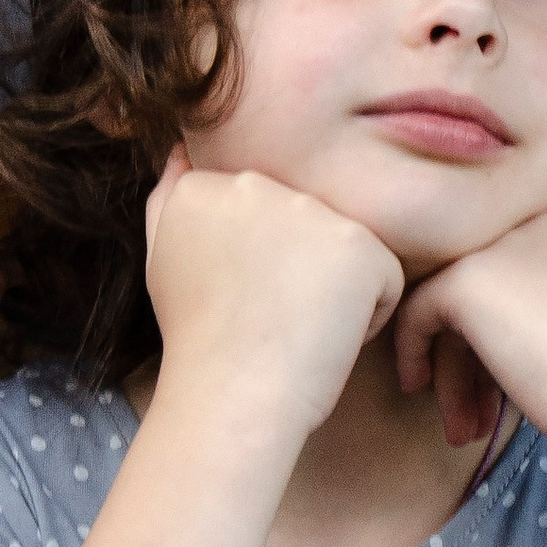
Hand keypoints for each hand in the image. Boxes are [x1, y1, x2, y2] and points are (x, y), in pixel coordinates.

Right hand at [145, 149, 404, 449]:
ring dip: (332, 292)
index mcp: (207, 184)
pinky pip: (384, 280)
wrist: (231, 397)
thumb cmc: (199, 344)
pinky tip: (324, 338)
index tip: (234, 301)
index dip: (258, 267)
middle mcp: (255, 182)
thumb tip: (179, 148)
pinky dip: (367, 318)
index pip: (267, 214)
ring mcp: (309, 209)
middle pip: (308, 226)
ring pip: (346, 250)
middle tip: (264, 318)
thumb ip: (170, 197)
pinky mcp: (357, 244)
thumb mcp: (161, 259)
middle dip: (296, 273)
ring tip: (293, 328)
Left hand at [391, 205, 546, 454]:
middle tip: (475, 419)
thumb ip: (534, 311)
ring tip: (461, 431)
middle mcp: (540, 223)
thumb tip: (464, 336)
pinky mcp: (468, 276)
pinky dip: (414, 351)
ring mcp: (502, 244)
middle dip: (474, 361)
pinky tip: (424, 392)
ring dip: (454, 373)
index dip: (501, 337)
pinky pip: (420, 309)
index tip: (501, 390)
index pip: (516, 275)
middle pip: (484, 289)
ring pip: (452, 304)